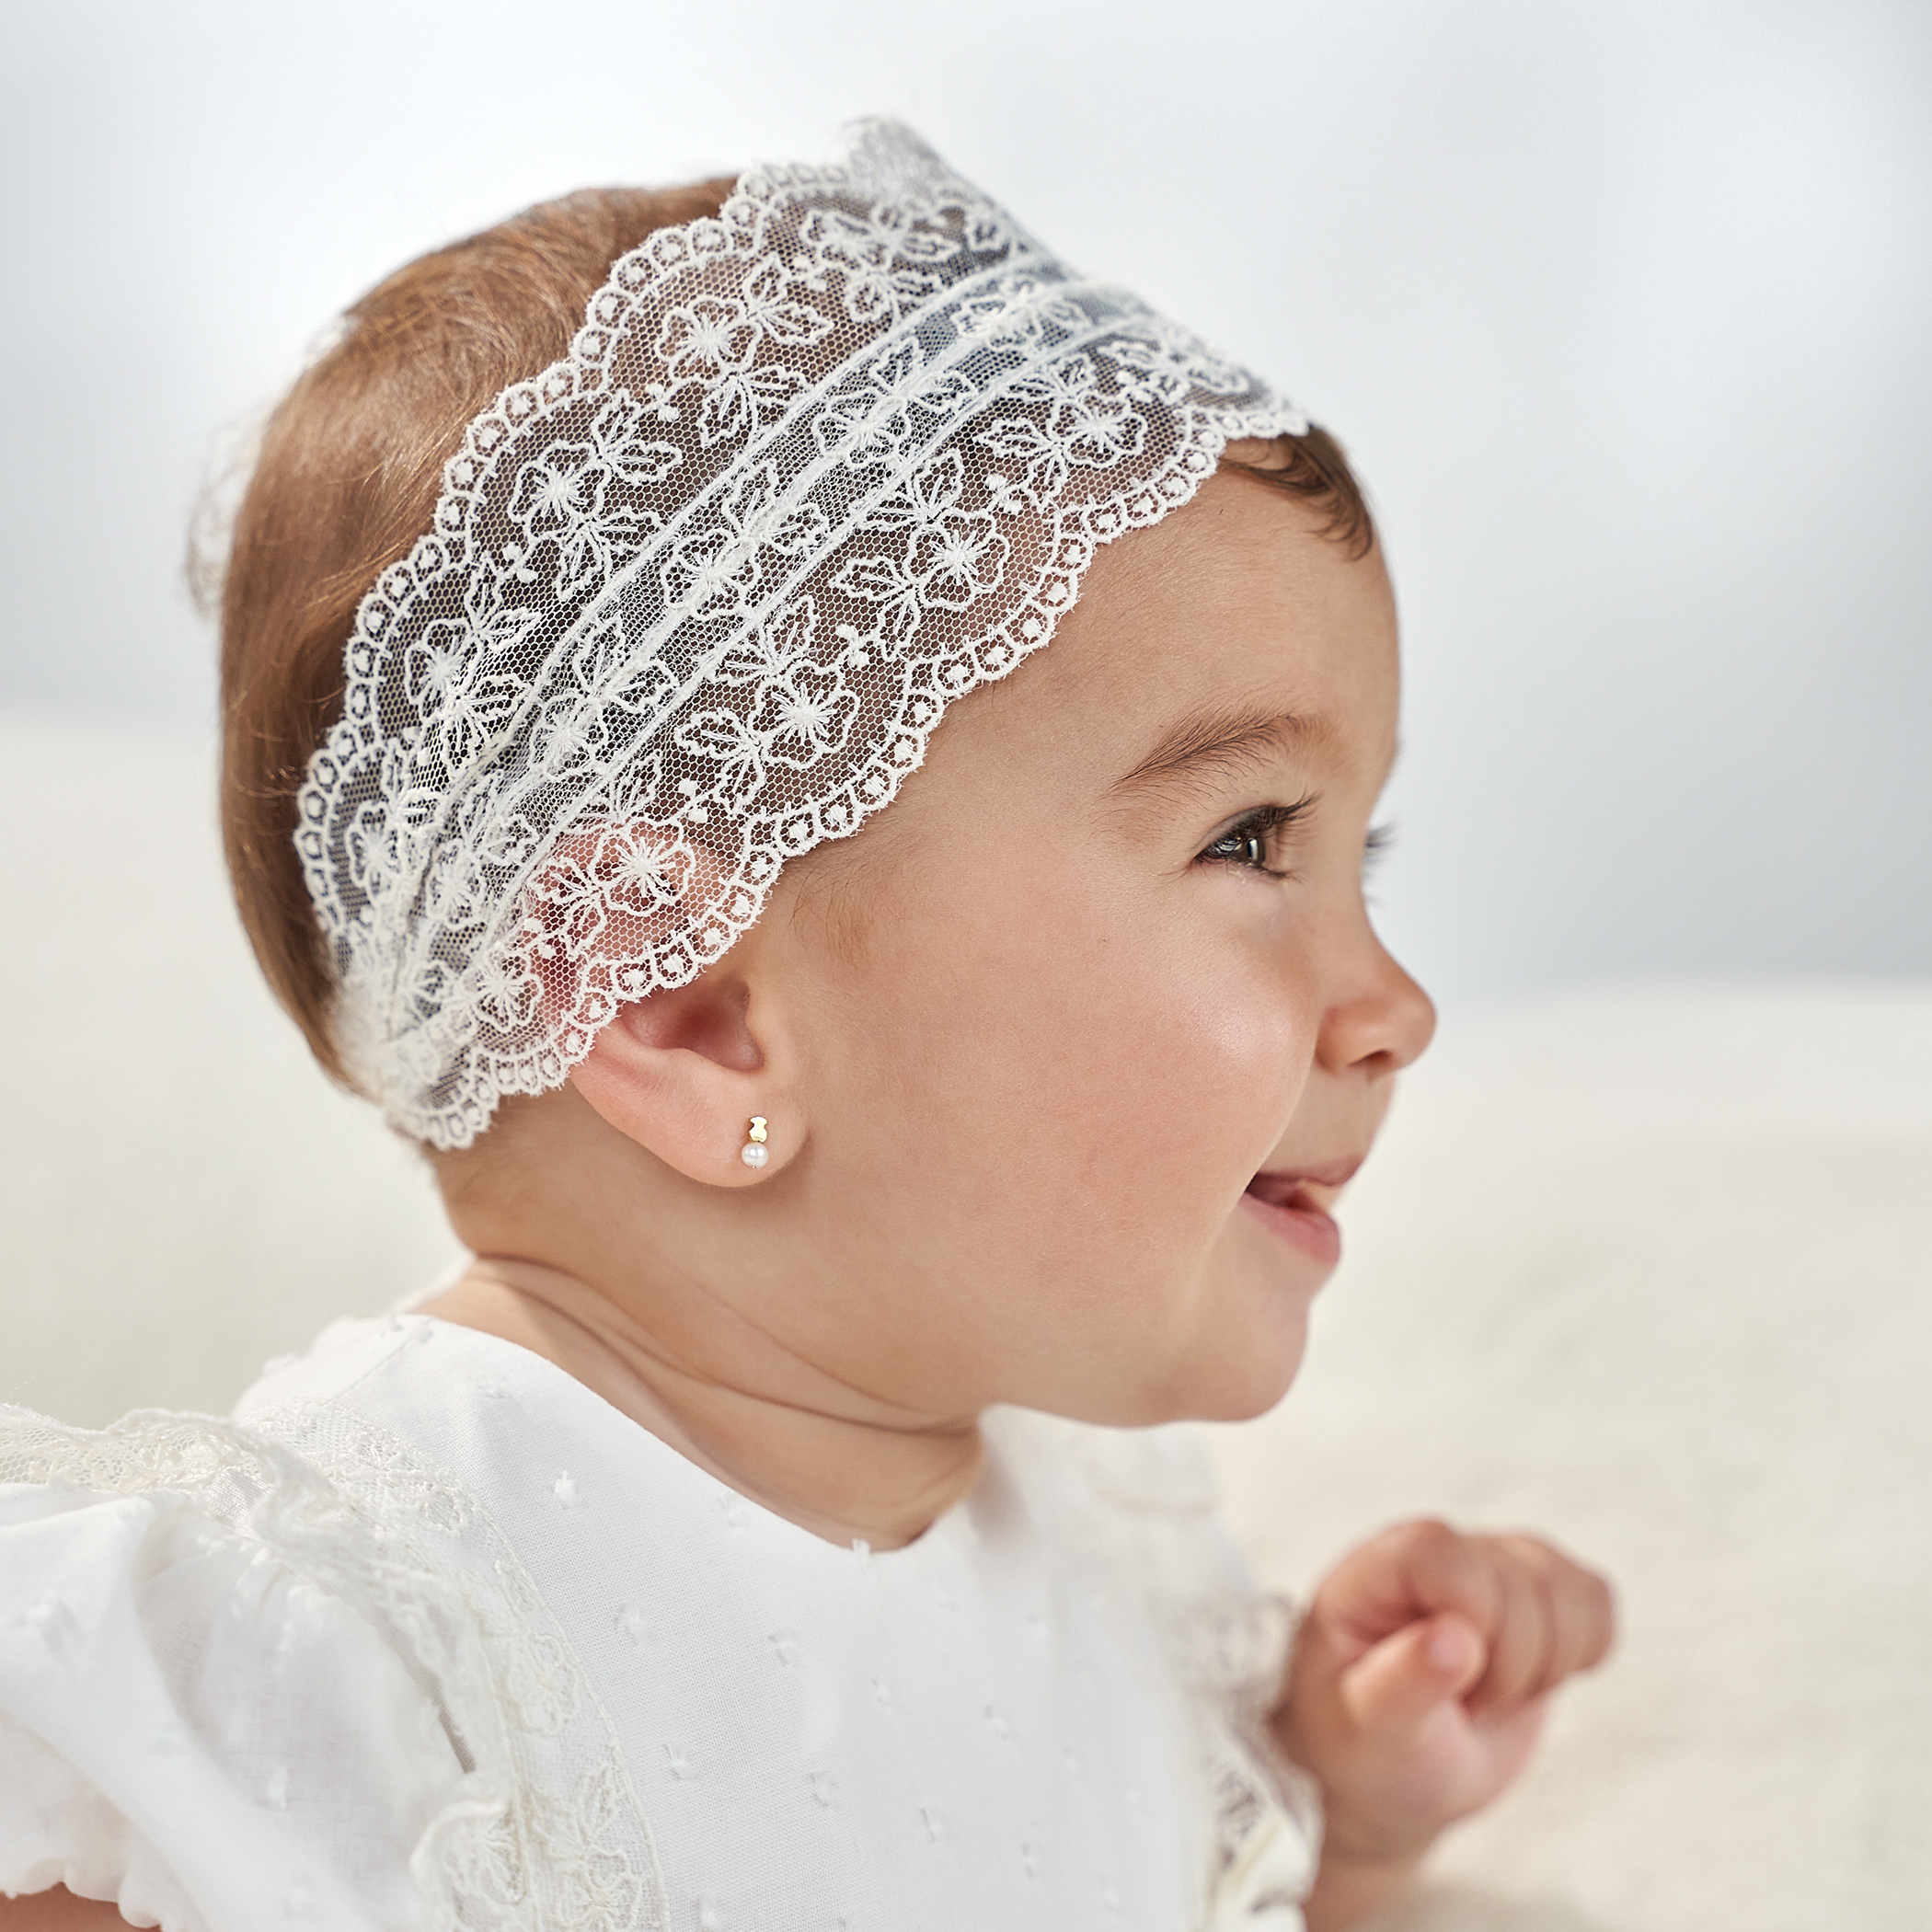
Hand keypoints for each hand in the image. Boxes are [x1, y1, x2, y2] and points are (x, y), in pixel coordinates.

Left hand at [1272, 1519, 1614, 1929]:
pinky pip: (1596, 1598)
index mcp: (1379, 1568)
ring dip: (1547, 1666)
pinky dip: (1583, 1652)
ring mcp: (1491, 1561)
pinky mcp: (1538, 1587)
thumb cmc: (1366, 1744)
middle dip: (1510, 1668)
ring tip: (1493, 1693)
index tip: (1455, 1680)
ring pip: (1567, 1589)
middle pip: (1520, 1582)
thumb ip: (1403, 1683)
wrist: (1397, 1768)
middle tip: (1466, 1703)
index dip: (1473, 1623)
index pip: (1446, 1555)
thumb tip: (1452, 1636)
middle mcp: (1437, 1549)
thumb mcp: (1370, 1730)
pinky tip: (1532, 1681)